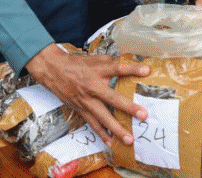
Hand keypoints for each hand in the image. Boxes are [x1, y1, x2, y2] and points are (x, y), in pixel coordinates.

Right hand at [26, 44, 150, 146]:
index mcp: (98, 71)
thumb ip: (114, 63)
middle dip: (128, 107)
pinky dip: (101, 134)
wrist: (54, 71)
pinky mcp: (81, 110)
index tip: (146, 71)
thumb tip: (133, 66)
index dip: (132, 69)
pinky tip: (110, 143)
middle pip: (112, 98)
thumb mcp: (96, 58)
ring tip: (129, 139)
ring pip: (103, 117)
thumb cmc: (78, 64)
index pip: (118, 68)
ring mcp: (86, 101)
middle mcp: (93, 87)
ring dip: (116, 129)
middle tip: (143, 115)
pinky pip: (93, 124)